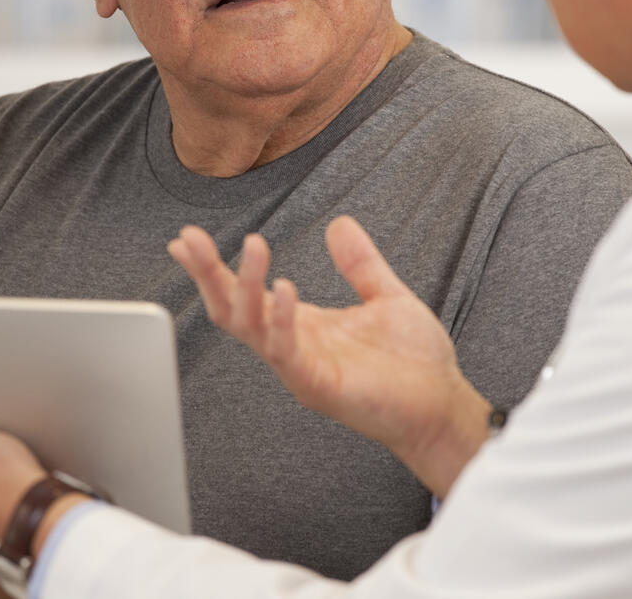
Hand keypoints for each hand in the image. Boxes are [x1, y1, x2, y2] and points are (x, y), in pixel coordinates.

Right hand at [170, 216, 491, 496]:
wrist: (443, 406)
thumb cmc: (414, 362)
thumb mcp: (385, 297)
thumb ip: (360, 263)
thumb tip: (339, 223)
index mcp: (302, 324)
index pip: (245, 293)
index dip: (214, 267)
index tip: (188, 238)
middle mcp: (293, 346)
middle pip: (231, 310)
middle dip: (207, 275)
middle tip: (189, 239)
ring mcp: (302, 368)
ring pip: (252, 328)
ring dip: (246, 286)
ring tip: (253, 245)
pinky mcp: (320, 386)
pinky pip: (287, 354)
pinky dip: (282, 320)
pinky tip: (285, 288)